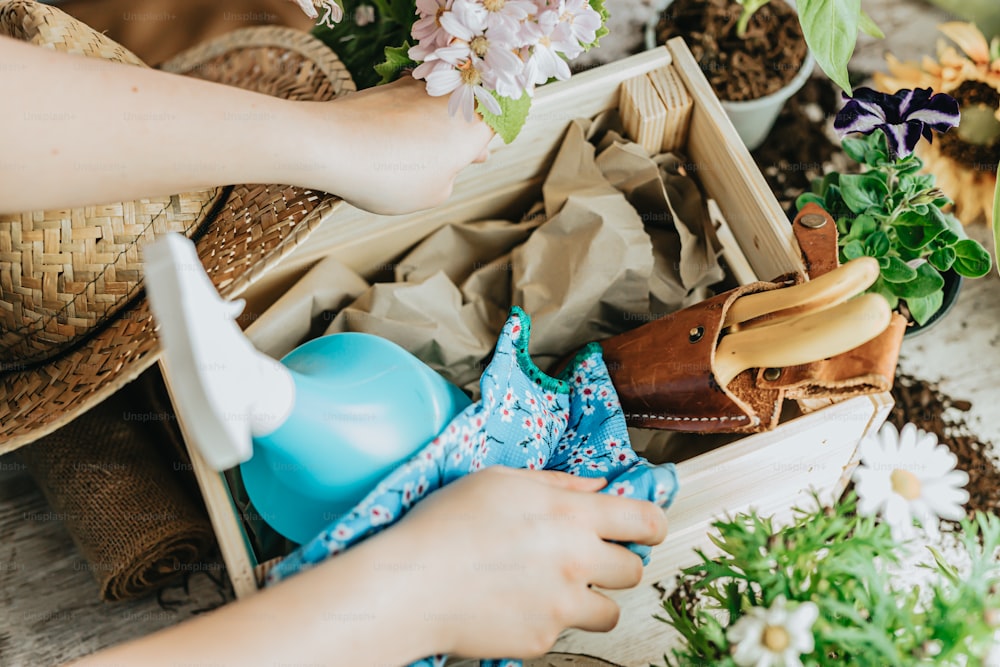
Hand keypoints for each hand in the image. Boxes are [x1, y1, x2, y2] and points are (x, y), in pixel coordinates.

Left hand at [300, 76, 494, 214]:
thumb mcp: (433, 194)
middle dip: (461, 134)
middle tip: (454, 160)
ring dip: (433, 126)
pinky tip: (390, 143)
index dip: (488, 139)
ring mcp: (417, 88)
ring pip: (436, 104)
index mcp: (472, 126)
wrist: (332, 145)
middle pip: (466, 110)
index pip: (497, 122)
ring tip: (418, 157)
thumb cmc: (391, 176)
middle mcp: (449, 98)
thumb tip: (443, 166)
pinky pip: (408, 102)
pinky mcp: (388, 85)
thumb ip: (449, 179)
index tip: (478, 156)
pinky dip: (406, 119)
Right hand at [385, 466, 668, 658]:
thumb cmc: (446, 526)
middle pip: (633, 570)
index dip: (651, 525)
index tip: (644, 529)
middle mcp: (575, 561)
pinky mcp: (543, 639)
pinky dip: (550, 620)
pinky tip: (518, 603)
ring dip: (591, 599)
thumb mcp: (499, 481)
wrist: (411, 585)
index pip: (645, 522)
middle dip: (616, 563)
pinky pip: (565, 632)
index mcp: (570, 515)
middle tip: (587, 558)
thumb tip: (595, 487)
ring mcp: (562, 605)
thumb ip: (558, 483)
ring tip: (554, 586)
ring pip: (610, 611)